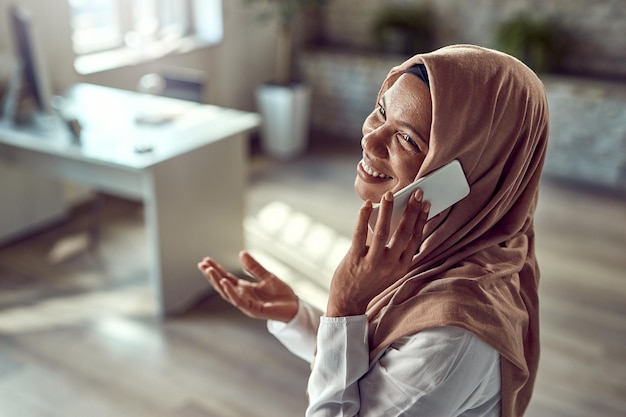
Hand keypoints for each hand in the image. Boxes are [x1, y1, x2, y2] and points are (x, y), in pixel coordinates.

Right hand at [197, 251, 298, 322]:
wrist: (294, 307)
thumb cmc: (281, 294)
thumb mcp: (267, 276)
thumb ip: (254, 267)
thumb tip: (241, 253)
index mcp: (244, 289)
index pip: (226, 278)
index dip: (216, 270)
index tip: (206, 261)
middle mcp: (242, 296)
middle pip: (223, 285)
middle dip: (212, 275)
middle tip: (202, 264)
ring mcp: (246, 304)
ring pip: (227, 293)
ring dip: (217, 282)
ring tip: (209, 271)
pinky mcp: (253, 310)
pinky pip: (238, 301)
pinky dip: (230, 292)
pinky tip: (224, 282)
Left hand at [326, 190, 429, 316]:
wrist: (348, 302)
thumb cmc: (369, 280)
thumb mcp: (389, 269)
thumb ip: (393, 248)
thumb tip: (395, 216)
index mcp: (402, 266)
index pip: (415, 239)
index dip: (421, 219)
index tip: (425, 203)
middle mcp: (390, 265)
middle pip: (403, 233)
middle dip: (411, 210)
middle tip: (415, 192)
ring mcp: (372, 263)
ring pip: (383, 232)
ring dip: (387, 211)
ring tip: (390, 195)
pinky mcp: (354, 259)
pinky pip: (359, 234)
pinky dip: (363, 217)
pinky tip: (366, 205)